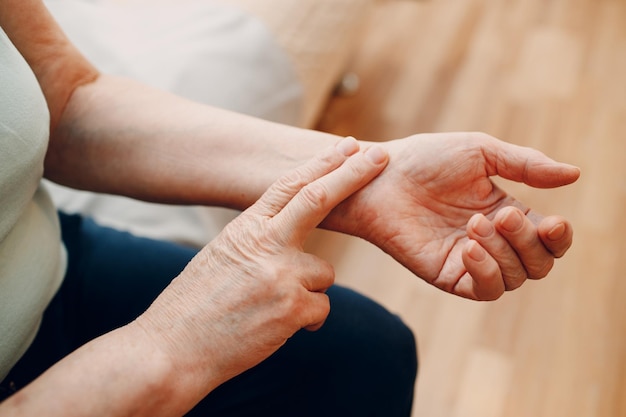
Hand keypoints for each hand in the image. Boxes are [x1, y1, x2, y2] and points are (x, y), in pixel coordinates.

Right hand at [136, 137, 388, 390]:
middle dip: (353, 174)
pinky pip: (321, 307)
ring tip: (268, 308)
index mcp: (245, 227)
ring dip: (307, 290)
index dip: (321, 163)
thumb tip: (291, 236)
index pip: (289, 185)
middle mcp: (266, 243)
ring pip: (323, 272)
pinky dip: (305, 320)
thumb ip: (258, 240)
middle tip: (380, 155)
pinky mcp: (293, 308)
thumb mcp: (221, 256)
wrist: (171, 351)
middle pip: (319, 199)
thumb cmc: (193, 306)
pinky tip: (273, 328)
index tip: (345, 146)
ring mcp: (281, 274)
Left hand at [324, 132, 579, 300]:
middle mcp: (492, 241)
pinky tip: (470, 247)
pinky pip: (482, 290)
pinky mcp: (446, 274)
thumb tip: (575, 174)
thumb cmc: (425, 160)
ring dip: (505, 253)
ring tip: (476, 223)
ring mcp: (469, 260)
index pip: (548, 238)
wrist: (379, 176)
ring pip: (515, 278)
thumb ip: (525, 164)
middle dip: (529, 241)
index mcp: (506, 212)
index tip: (555, 222)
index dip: (559, 237)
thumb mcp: (481, 153)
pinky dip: (486, 272)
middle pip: (538, 263)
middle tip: (502, 214)